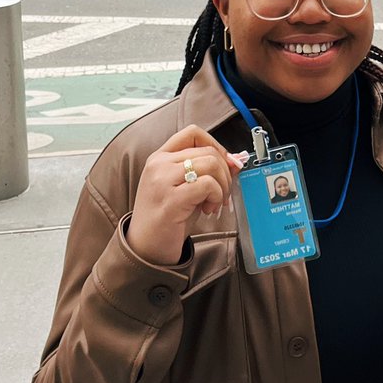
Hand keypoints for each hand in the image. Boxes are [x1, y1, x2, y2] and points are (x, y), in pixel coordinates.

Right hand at [125, 125, 243, 265]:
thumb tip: (236, 161)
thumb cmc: (167, 219)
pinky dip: (216, 195)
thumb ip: (206, 172)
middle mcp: (158, 164)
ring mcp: (162, 180)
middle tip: (222, 193)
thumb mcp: (186, 188)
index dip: (216, 145)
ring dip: (222, 185)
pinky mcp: (171, 199)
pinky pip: (207, 184)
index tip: (225, 164)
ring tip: (214, 202)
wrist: (146, 248)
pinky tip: (209, 208)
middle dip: (225, 171)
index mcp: (159, 157)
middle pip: (207, 150)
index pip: (193, 133)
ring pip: (211, 163)